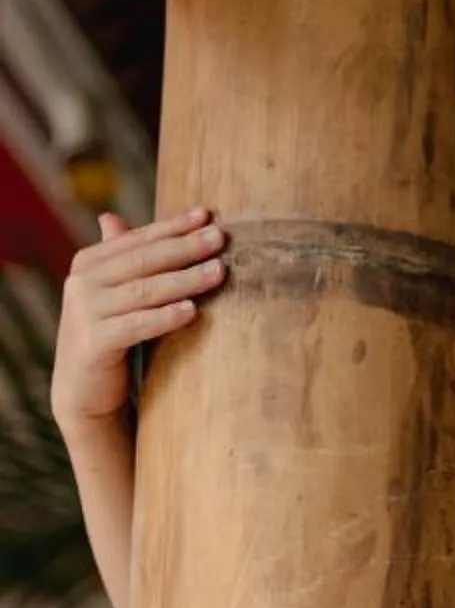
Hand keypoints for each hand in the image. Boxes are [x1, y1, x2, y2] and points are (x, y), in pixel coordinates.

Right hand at [51, 209, 226, 432]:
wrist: (83, 392)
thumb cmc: (109, 338)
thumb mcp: (113, 295)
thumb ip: (117, 259)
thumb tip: (110, 216)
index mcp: (88, 263)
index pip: (138, 239)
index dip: (172, 226)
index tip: (206, 215)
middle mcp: (82, 282)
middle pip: (143, 260)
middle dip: (184, 247)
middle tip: (220, 238)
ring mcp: (85, 312)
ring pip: (144, 291)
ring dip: (184, 280)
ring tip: (218, 271)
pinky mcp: (93, 344)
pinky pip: (136, 326)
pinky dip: (164, 317)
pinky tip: (191, 311)